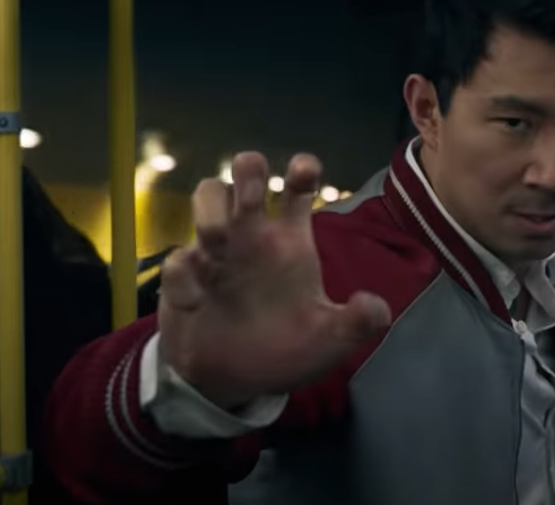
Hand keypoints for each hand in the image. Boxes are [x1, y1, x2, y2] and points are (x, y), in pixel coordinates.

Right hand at [158, 152, 391, 409]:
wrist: (236, 383)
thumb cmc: (284, 350)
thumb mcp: (330, 341)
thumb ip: (357, 324)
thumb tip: (376, 307)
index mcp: (290, 242)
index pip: (297, 188)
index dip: (301, 170)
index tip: (303, 171)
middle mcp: (253, 237)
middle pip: (245, 177)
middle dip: (247, 171)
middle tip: (252, 197)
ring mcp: (216, 254)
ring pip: (207, 198)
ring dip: (209, 210)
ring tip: (218, 242)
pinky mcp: (183, 280)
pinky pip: (178, 260)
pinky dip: (183, 276)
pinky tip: (196, 302)